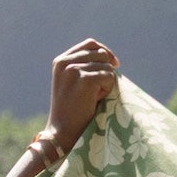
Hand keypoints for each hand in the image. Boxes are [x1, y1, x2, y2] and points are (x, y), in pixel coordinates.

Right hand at [45, 38, 120, 154]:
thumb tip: (112, 59)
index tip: (115, 65)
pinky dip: (107, 89)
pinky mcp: (84, 79)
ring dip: (106, 82)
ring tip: (92, 98)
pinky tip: (94, 101)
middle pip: (101, 53)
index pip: (90, 44)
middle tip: (97, 91)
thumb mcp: (73, 83)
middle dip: (105, 70)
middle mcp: (65, 62)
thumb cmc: (71, 111)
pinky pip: (109, 77)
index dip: (105, 52)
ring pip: (107, 66)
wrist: (62, 132)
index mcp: (61, 61)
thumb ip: (85, 67)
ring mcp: (73, 70)